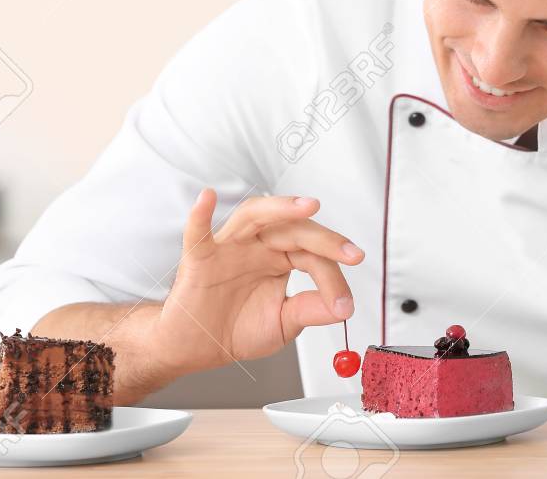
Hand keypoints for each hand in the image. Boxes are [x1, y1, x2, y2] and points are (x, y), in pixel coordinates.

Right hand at [149, 188, 364, 376]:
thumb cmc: (236, 328)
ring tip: (307, 205)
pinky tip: (208, 197)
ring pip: (255, 216)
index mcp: (281, 257)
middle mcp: (258, 245)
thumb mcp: (283, 323)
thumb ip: (310, 311)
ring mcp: (229, 247)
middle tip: (349, 252)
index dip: (332, 276)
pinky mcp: (199, 259)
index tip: (345, 304)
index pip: (313, 255)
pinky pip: (198, 233)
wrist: (197, 348)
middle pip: (293, 229)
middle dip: (324, 239)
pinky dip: (200, 215)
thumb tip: (344, 308)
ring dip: (281, 208)